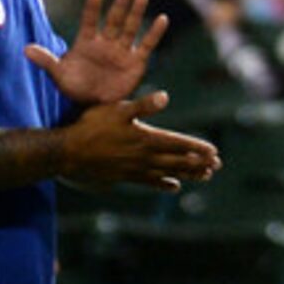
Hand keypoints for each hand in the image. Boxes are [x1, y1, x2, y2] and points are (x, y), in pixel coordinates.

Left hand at [27, 0, 166, 106]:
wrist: (91, 106)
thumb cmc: (73, 87)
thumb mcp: (58, 75)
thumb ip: (46, 60)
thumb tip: (25, 49)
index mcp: (86, 42)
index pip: (89, 20)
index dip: (92, 8)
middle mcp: (105, 43)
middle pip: (113, 20)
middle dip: (120, 4)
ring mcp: (121, 51)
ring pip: (130, 28)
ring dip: (136, 12)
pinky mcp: (136, 62)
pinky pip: (147, 45)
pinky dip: (154, 33)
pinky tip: (162, 19)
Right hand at [56, 92, 220, 190]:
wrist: (67, 152)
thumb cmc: (90, 127)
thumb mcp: (116, 109)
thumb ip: (142, 106)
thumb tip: (166, 97)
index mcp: (146, 137)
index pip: (179, 143)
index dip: (197, 147)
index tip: (214, 151)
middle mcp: (144, 156)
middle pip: (178, 161)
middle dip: (199, 163)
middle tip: (216, 166)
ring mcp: (134, 168)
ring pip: (167, 172)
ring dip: (187, 174)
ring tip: (205, 177)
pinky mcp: (124, 176)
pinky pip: (150, 182)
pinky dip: (164, 184)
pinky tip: (173, 186)